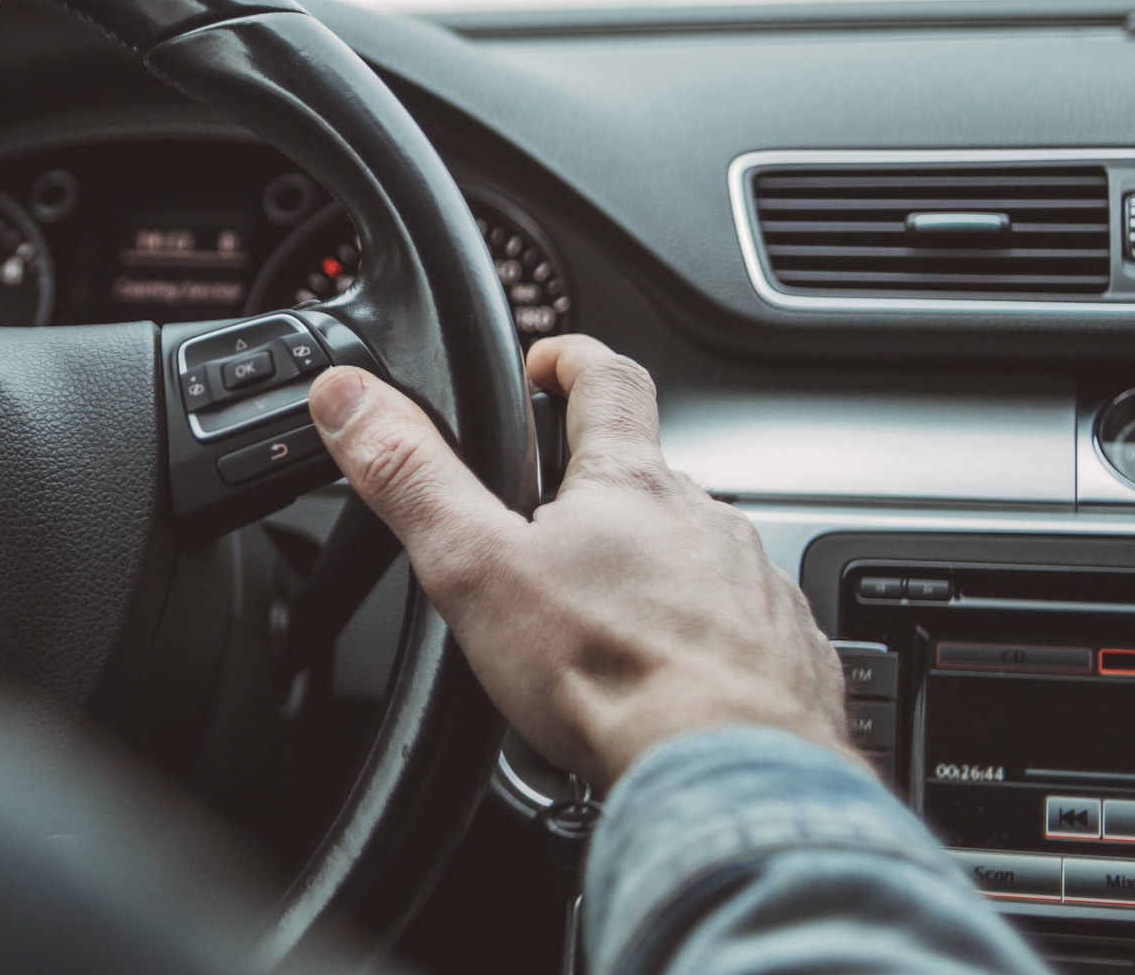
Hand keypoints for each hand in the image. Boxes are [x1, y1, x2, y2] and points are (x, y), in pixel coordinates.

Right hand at [306, 334, 850, 789]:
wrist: (725, 774)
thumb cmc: (609, 676)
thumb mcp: (475, 568)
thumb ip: (410, 477)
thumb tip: (348, 396)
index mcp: (630, 484)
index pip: (609, 378)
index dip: (573, 360)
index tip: (547, 363)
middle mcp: (706, 518)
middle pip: (653, 477)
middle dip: (605, 494)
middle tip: (552, 529)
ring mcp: (752, 585)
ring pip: (696, 555)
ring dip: (655, 572)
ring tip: (602, 622)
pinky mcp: (786, 651)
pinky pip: (739, 626)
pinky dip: (702, 640)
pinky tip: (668, 681)